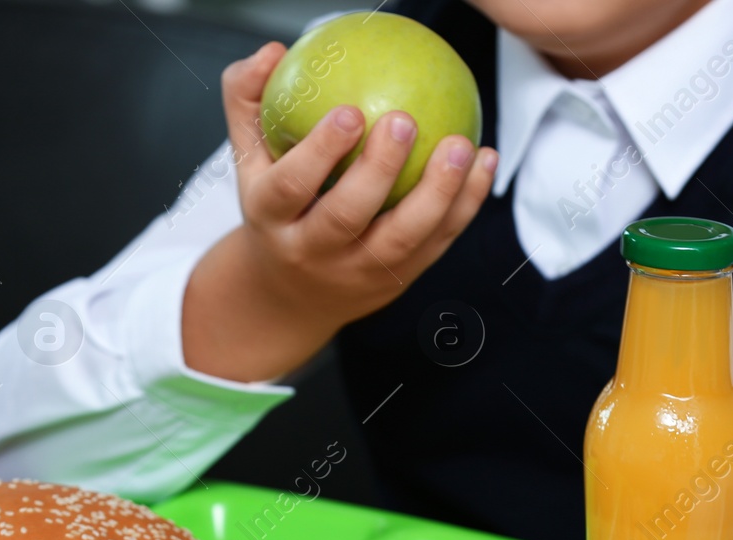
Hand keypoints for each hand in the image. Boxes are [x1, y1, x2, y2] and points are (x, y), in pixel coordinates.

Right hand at [182, 42, 497, 382]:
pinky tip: (484, 161)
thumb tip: (272, 51)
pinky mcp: (397, 280)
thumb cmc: (275, 207)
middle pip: (345, 216)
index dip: (319, 152)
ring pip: (402, 238)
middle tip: (404, 120)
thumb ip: (249, 98)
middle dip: (378, 171)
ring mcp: (358, 272)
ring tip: (461, 144)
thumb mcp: (248, 158)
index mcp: (272, 218)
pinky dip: (464, 204)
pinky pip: (437, 242)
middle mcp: (313, 251)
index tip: (349, 112)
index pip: (291, 188)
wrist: (290, 295)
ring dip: (437, 193)